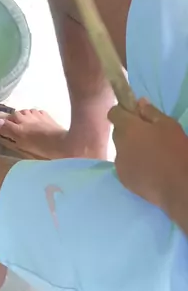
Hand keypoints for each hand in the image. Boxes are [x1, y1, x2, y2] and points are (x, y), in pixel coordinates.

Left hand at [109, 99, 187, 216]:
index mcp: (127, 128)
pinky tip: (148, 169)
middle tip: (147, 136)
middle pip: (118, 131)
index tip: (135, 115)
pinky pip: (125, 165)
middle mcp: (118, 144)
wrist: (178, 187)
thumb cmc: (175, 151)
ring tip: (150, 154)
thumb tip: (139, 102)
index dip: (123, 111)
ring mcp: (119, 163)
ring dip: (130, 148)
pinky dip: (133, 164)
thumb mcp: (169, 125)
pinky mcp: (124, 179)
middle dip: (129, 130)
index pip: (113, 112)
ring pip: (121, 149)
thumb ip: (151, 112)